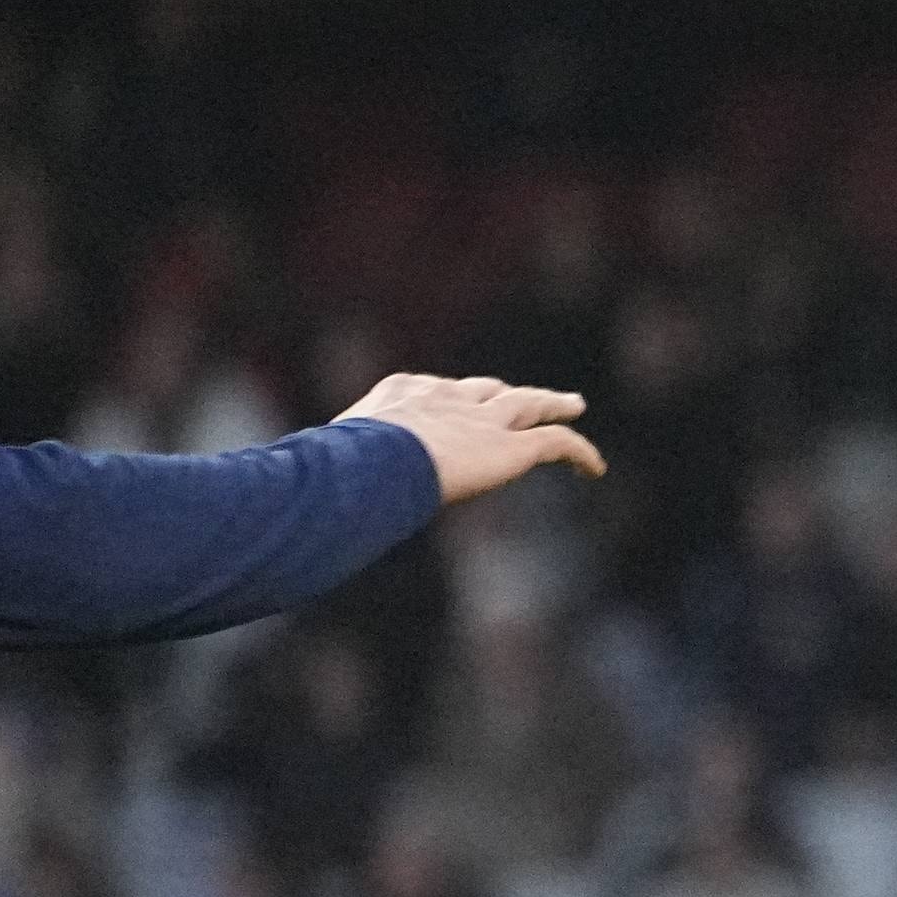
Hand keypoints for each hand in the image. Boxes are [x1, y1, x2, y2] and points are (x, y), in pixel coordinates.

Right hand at [337, 372, 602, 502]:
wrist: (371, 462)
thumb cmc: (336, 470)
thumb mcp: (329, 467)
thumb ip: (332, 477)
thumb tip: (301, 507)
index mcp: (398, 396)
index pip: (431, 390)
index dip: (448, 399)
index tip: (453, 409)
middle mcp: (443, 398)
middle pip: (482, 388)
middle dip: (501, 391)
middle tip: (520, 396)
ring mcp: (480, 420)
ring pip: (529, 403)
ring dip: (552, 403)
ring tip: (573, 405)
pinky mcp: (510, 446)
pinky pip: (557, 443)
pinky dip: (579, 452)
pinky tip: (595, 469)